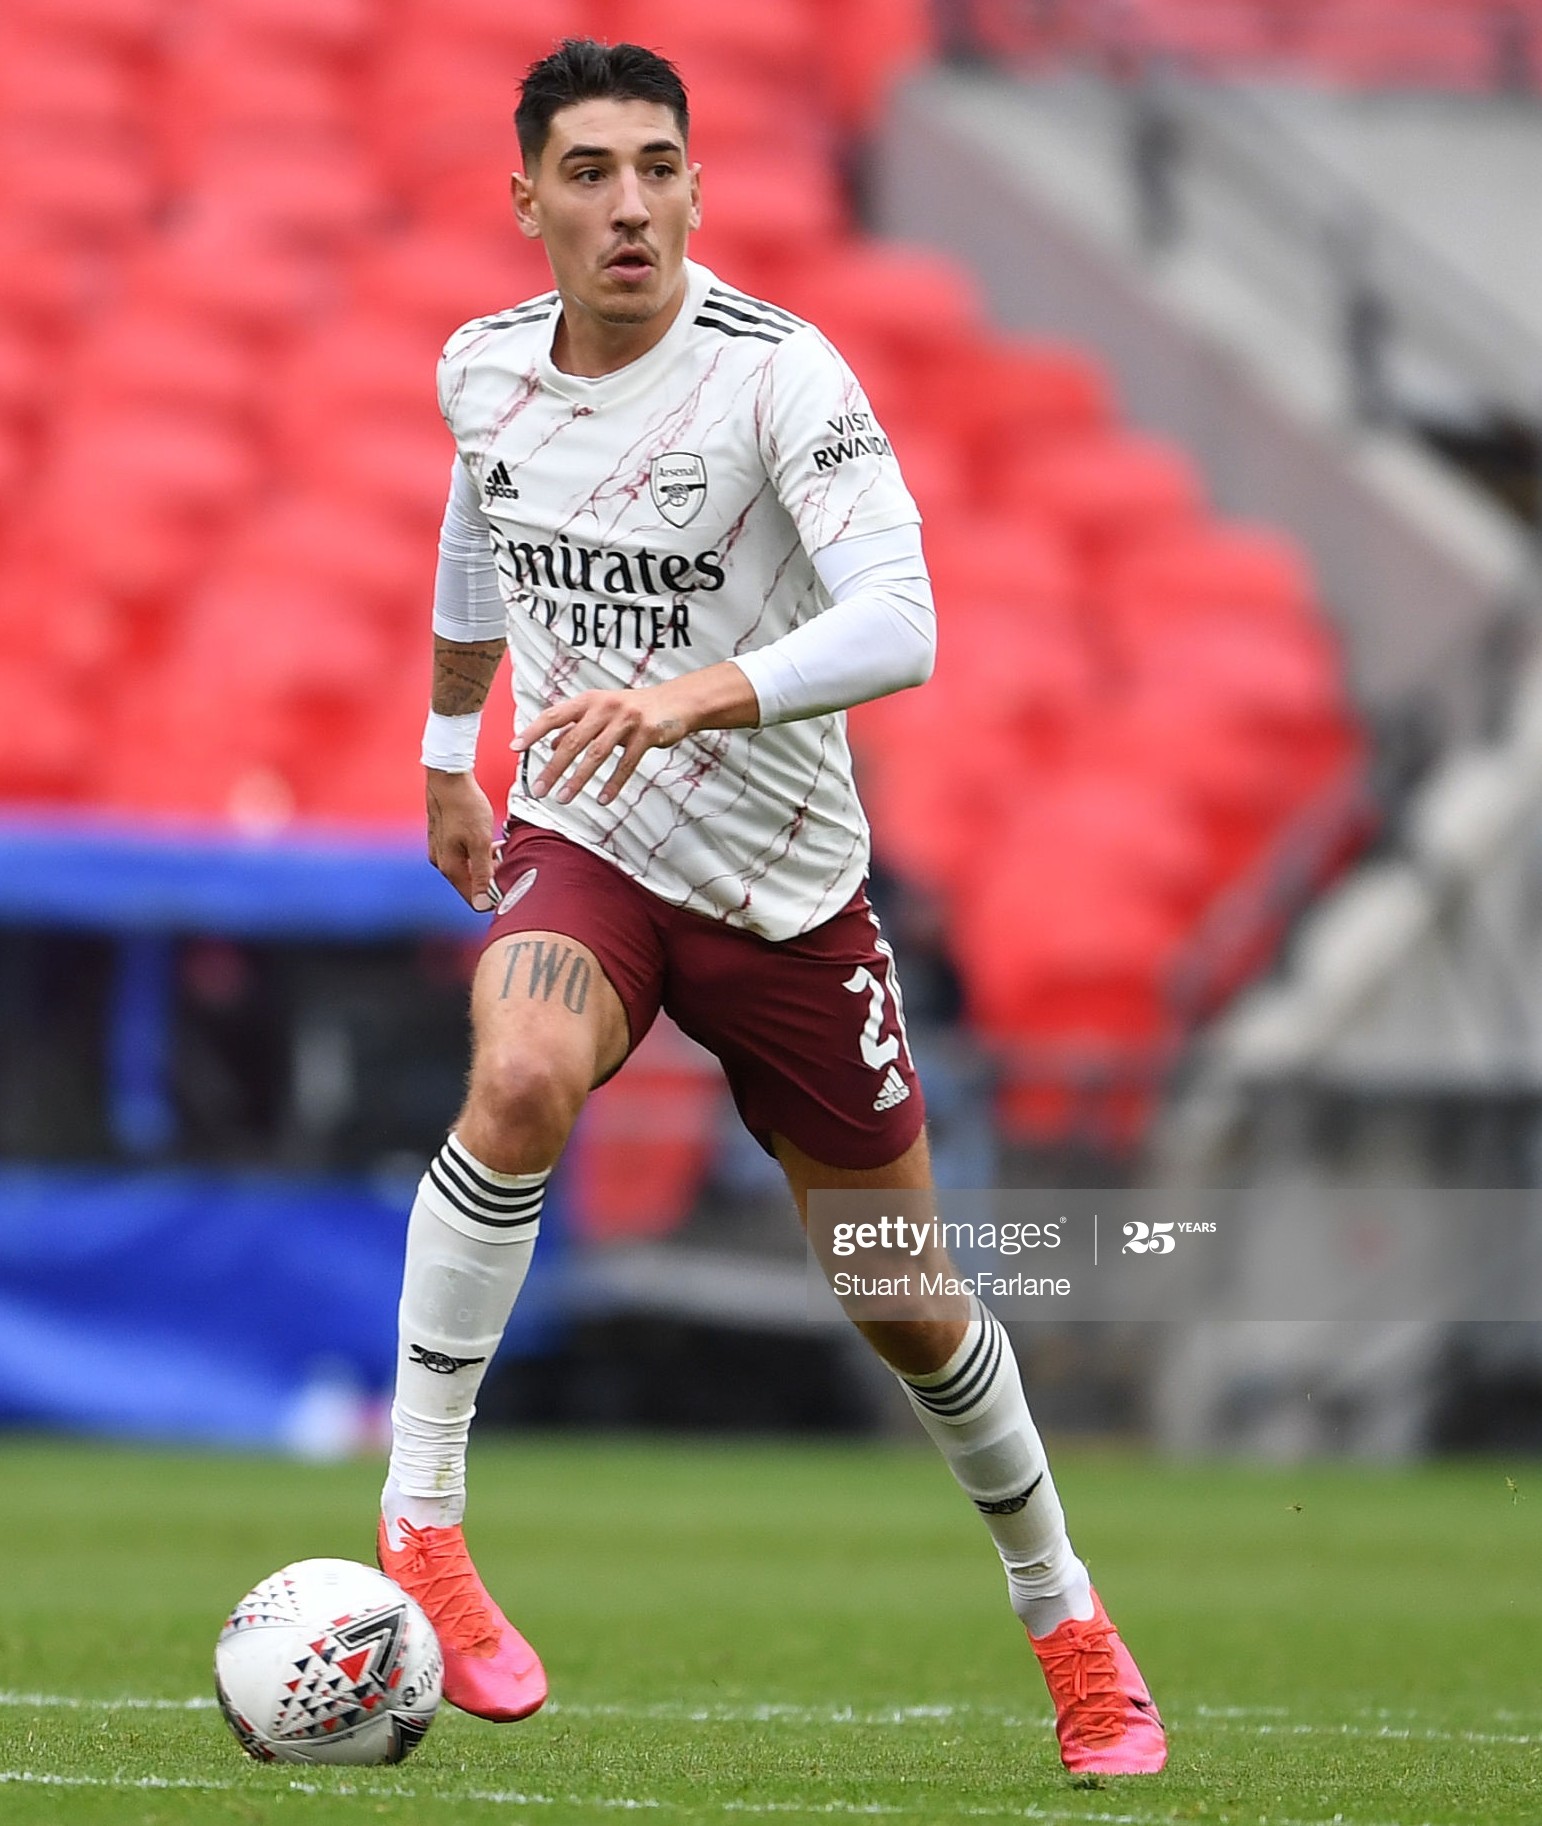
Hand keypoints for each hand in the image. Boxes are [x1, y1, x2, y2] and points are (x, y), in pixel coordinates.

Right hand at [426, 769, 498, 909]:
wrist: (448, 778)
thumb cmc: (464, 805)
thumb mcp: (480, 841)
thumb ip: (482, 873)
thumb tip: (482, 904)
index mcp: (449, 867)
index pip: (473, 898)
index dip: (493, 897)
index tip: (510, 886)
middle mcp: (442, 862)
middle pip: (471, 883)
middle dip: (492, 877)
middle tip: (508, 861)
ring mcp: (441, 850)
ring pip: (469, 868)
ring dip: (487, 863)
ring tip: (501, 848)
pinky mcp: (444, 839)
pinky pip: (465, 855)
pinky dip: (479, 851)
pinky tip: (490, 840)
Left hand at [514, 684, 691, 806]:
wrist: (674, 702)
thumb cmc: (632, 708)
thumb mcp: (600, 712)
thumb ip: (575, 726)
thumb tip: (550, 744)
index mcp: (588, 701)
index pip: (553, 716)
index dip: (533, 731)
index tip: (515, 748)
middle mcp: (604, 707)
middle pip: (573, 741)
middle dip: (553, 767)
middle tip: (538, 789)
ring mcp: (626, 720)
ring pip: (596, 754)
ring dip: (578, 779)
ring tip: (563, 798)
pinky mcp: (646, 733)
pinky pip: (626, 763)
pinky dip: (613, 783)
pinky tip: (602, 799)